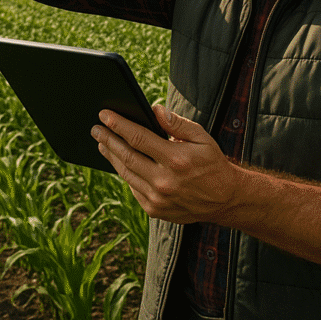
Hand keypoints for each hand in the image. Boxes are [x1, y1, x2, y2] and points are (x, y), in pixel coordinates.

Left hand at [91, 105, 240, 224]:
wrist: (225, 199)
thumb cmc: (212, 163)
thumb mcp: (201, 137)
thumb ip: (177, 123)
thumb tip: (154, 110)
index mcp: (176, 159)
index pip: (138, 137)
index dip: (119, 125)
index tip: (105, 115)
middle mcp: (164, 181)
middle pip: (126, 156)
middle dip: (108, 139)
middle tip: (96, 128)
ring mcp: (157, 199)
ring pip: (126, 174)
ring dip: (111, 156)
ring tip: (102, 143)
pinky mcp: (154, 210)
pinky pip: (133, 188)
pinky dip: (124, 173)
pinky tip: (119, 162)